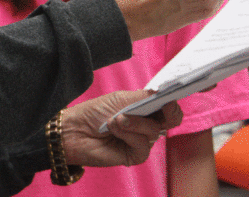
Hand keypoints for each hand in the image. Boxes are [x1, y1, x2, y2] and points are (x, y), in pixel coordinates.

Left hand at [61, 91, 182, 167]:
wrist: (77, 129)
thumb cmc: (96, 111)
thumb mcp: (122, 99)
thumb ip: (144, 97)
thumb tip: (163, 93)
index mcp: (145, 108)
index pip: (167, 107)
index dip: (172, 103)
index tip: (169, 99)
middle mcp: (146, 124)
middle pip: (170, 121)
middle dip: (167, 113)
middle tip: (163, 107)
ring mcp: (142, 140)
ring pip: (154, 131)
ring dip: (135, 122)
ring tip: (116, 119)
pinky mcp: (136, 154)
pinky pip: (143, 144)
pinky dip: (128, 135)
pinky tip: (114, 130)